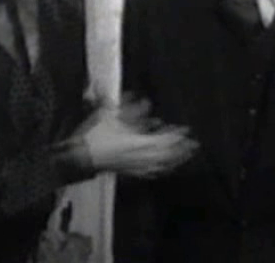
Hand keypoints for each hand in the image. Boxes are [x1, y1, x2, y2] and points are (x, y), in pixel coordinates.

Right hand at [80, 106, 198, 177]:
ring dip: (175, 160)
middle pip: (168, 156)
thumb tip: (146, 101)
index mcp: (140, 144)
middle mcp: (143, 158)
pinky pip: (152, 173)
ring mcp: (137, 168)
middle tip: (194, 144)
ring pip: (162, 166)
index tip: (187, 130)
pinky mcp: (131, 172)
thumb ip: (130, 107)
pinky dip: (162, 169)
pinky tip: (164, 168)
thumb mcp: (111, 113)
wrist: (80, 157)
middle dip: (182, 150)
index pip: (165, 141)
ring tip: (185, 156)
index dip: (177, 135)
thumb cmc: (95, 135)